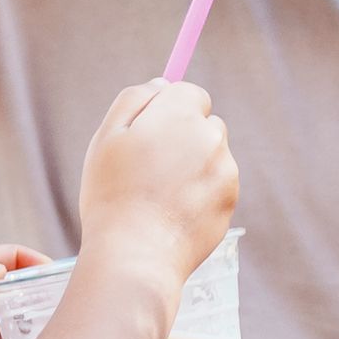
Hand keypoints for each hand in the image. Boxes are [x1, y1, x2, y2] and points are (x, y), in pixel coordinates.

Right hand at [71, 77, 238, 277]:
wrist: (136, 255)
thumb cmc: (113, 194)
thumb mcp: (107, 137)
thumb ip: (135, 99)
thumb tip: (162, 83)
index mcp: (180, 114)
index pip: (189, 93)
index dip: (167, 110)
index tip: (150, 130)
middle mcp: (211, 137)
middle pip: (204, 123)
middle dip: (183, 136)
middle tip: (149, 166)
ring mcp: (226, 170)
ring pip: (211, 156)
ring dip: (193, 165)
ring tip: (158, 193)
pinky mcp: (230, 201)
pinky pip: (216, 185)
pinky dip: (200, 192)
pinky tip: (173, 211)